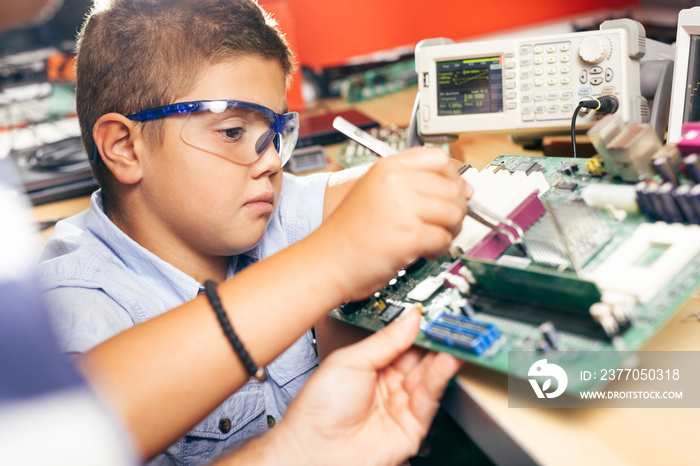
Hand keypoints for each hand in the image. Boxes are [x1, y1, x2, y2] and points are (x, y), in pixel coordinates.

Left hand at [269, 308, 463, 465]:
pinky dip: (442, 376)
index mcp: (370, 366)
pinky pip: (430, 396)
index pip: (401, 341)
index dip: (417, 326)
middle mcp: (388, 384)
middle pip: (419, 356)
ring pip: (428, 374)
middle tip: (449, 319)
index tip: (432, 311)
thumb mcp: (350, 361)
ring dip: (443, 354)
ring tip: (454, 335)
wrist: (315, 449)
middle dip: (434, 337)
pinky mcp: (413, 424)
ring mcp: (400, 404)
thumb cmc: (319, 411)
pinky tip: (448, 358)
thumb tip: (409, 319)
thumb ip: (384, 341)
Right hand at [322, 147, 471, 301]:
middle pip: (453, 187)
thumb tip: (464, 188)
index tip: (453, 191)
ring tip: (432, 238)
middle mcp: (396, 182)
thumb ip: (414, 184)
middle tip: (443, 223)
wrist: (327, 261)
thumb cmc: (349, 233)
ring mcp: (403, 208)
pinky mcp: (409, 235)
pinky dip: (439, 249)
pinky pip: (444, 238)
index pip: (439, 158)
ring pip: (454, 213)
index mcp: (388, 167)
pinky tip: (424, 251)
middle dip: (455, 208)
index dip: (452, 177)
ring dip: (450, 230)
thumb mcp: (376, 192)